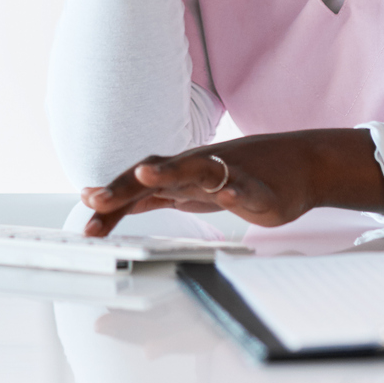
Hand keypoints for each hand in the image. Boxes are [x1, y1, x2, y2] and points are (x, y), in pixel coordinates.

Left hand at [79, 130, 383, 235]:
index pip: (137, 188)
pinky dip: (235, 192)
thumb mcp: (191, 193)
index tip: (85, 215)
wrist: (298, 167)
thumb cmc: (240, 178)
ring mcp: (227, 175)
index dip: (111, 199)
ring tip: (144, 177)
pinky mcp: (258, 188)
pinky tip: (228, 197)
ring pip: (195, 170)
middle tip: (94, 199)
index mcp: (178, 177)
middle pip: (154, 175)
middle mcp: (196, 170)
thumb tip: (118, 207)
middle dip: (123, 187)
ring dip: (169, 173)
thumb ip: (157, 198)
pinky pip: (245, 189)